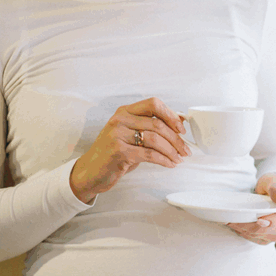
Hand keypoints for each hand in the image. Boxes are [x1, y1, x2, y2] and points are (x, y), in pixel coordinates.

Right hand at [69, 97, 190, 202]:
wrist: (90, 172)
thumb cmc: (113, 153)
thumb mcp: (130, 135)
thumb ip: (150, 127)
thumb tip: (179, 122)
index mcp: (125, 112)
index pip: (153, 103)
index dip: (171, 115)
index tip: (182, 128)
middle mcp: (120, 120)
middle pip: (157, 124)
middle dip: (176, 139)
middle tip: (185, 149)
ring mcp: (118, 135)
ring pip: (155, 139)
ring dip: (172, 151)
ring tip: (179, 158)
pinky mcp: (119, 152)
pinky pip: (149, 154)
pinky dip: (164, 160)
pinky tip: (170, 164)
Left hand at [227, 173, 275, 244]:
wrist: (275, 191)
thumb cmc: (274, 184)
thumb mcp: (275, 182)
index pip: (274, 223)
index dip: (260, 224)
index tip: (248, 221)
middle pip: (262, 231)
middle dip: (245, 226)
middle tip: (229, 221)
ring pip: (256, 235)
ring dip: (242, 230)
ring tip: (230, 222)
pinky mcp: (268, 238)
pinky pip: (255, 239)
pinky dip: (244, 233)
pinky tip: (237, 226)